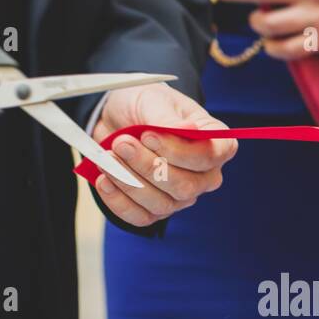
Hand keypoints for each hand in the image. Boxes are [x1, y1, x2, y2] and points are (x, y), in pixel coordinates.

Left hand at [92, 83, 236, 225]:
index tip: (149, 135)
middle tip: (121, 143)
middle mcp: (203, 176)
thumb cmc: (144, 105)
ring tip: (107, 157)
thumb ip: (168, 118)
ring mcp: (180, 197)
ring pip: (162, 204)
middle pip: (185, 186)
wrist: (117, 117)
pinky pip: (140, 217)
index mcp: (215, 144)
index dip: (180, 152)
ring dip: (129, 181)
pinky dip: (118, 200)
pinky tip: (104, 180)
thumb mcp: (154, 101)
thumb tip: (189, 129)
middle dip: (148, 166)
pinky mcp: (154, 210)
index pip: (211, 157)